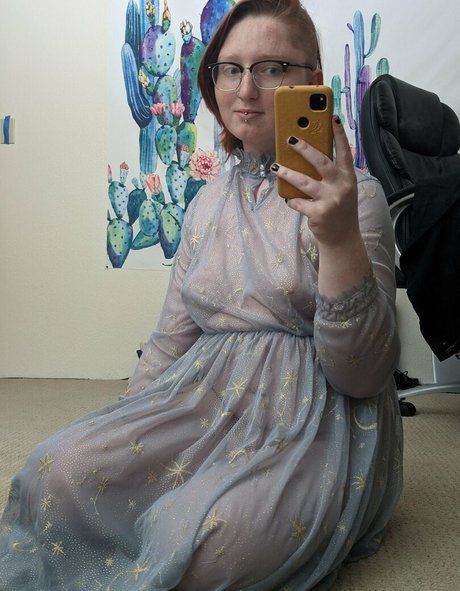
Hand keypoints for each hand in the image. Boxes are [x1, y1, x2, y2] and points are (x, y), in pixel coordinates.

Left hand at [272, 117, 360, 247]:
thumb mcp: (342, 189)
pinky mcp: (319, 213)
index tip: (333, 117)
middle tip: (290, 138)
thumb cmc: (339, 209)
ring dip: (287, 173)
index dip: (339, 134)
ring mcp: (331, 200)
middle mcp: (342, 187)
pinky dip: (292, 200)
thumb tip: (308, 156)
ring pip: (304, 182)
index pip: (344, 151)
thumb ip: (331, 175)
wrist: (342, 238)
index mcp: (348, 178)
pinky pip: (299, 202)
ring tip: (276, 167)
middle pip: (321, 162)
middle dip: (304, 148)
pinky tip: (288, 198)